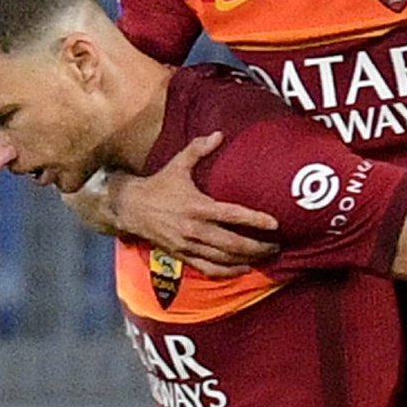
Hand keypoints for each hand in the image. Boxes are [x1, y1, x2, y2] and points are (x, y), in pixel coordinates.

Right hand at [113, 133, 278, 275]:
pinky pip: (209, 269)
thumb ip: (199, 149)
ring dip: (247, 260)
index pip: (232, 215)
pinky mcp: (183, 256)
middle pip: (233, 243)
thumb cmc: (158, 185)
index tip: (275, 224)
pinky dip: (228, 272)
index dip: (255, 220)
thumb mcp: (177, 164)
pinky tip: (242, 270)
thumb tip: (220, 134)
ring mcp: (189, 245)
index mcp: (197, 206)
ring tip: (265, 257)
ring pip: (224, 259)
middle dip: (257, 247)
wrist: (130, 208)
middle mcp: (195, 229)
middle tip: (276, 246)